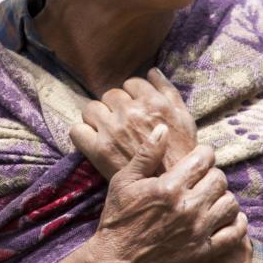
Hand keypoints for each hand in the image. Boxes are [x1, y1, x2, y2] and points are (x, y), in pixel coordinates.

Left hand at [70, 68, 197, 178]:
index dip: (133, 96)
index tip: (136, 109)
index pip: (132, 83)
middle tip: (122, 123)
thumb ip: (168, 91)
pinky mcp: (98, 149)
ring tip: (107, 130)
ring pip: (92, 108)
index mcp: (153, 102)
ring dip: (97, 117)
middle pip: (111, 95)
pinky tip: (93, 140)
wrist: (169, 191)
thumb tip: (151, 70)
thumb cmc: (181, 155)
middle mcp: (130, 112)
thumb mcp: (185, 119)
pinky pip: (77, 130)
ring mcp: (112, 130)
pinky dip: (83, 134)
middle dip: (116, 106)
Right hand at [90, 126, 246, 262]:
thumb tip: (163, 128)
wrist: (117, 260)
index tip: (199, 157)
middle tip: (202, 178)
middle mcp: (187, 208)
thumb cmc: (118, 217)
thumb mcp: (124, 181)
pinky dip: (236, 223)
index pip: (204, 159)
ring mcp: (198, 232)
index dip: (204, 153)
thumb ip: (146, 153)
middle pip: (219, 179)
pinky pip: (234, 234)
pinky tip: (227, 217)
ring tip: (211, 197)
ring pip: (230, 203)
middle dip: (212, 174)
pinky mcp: (203, 252)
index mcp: (169, 187)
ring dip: (223, 197)